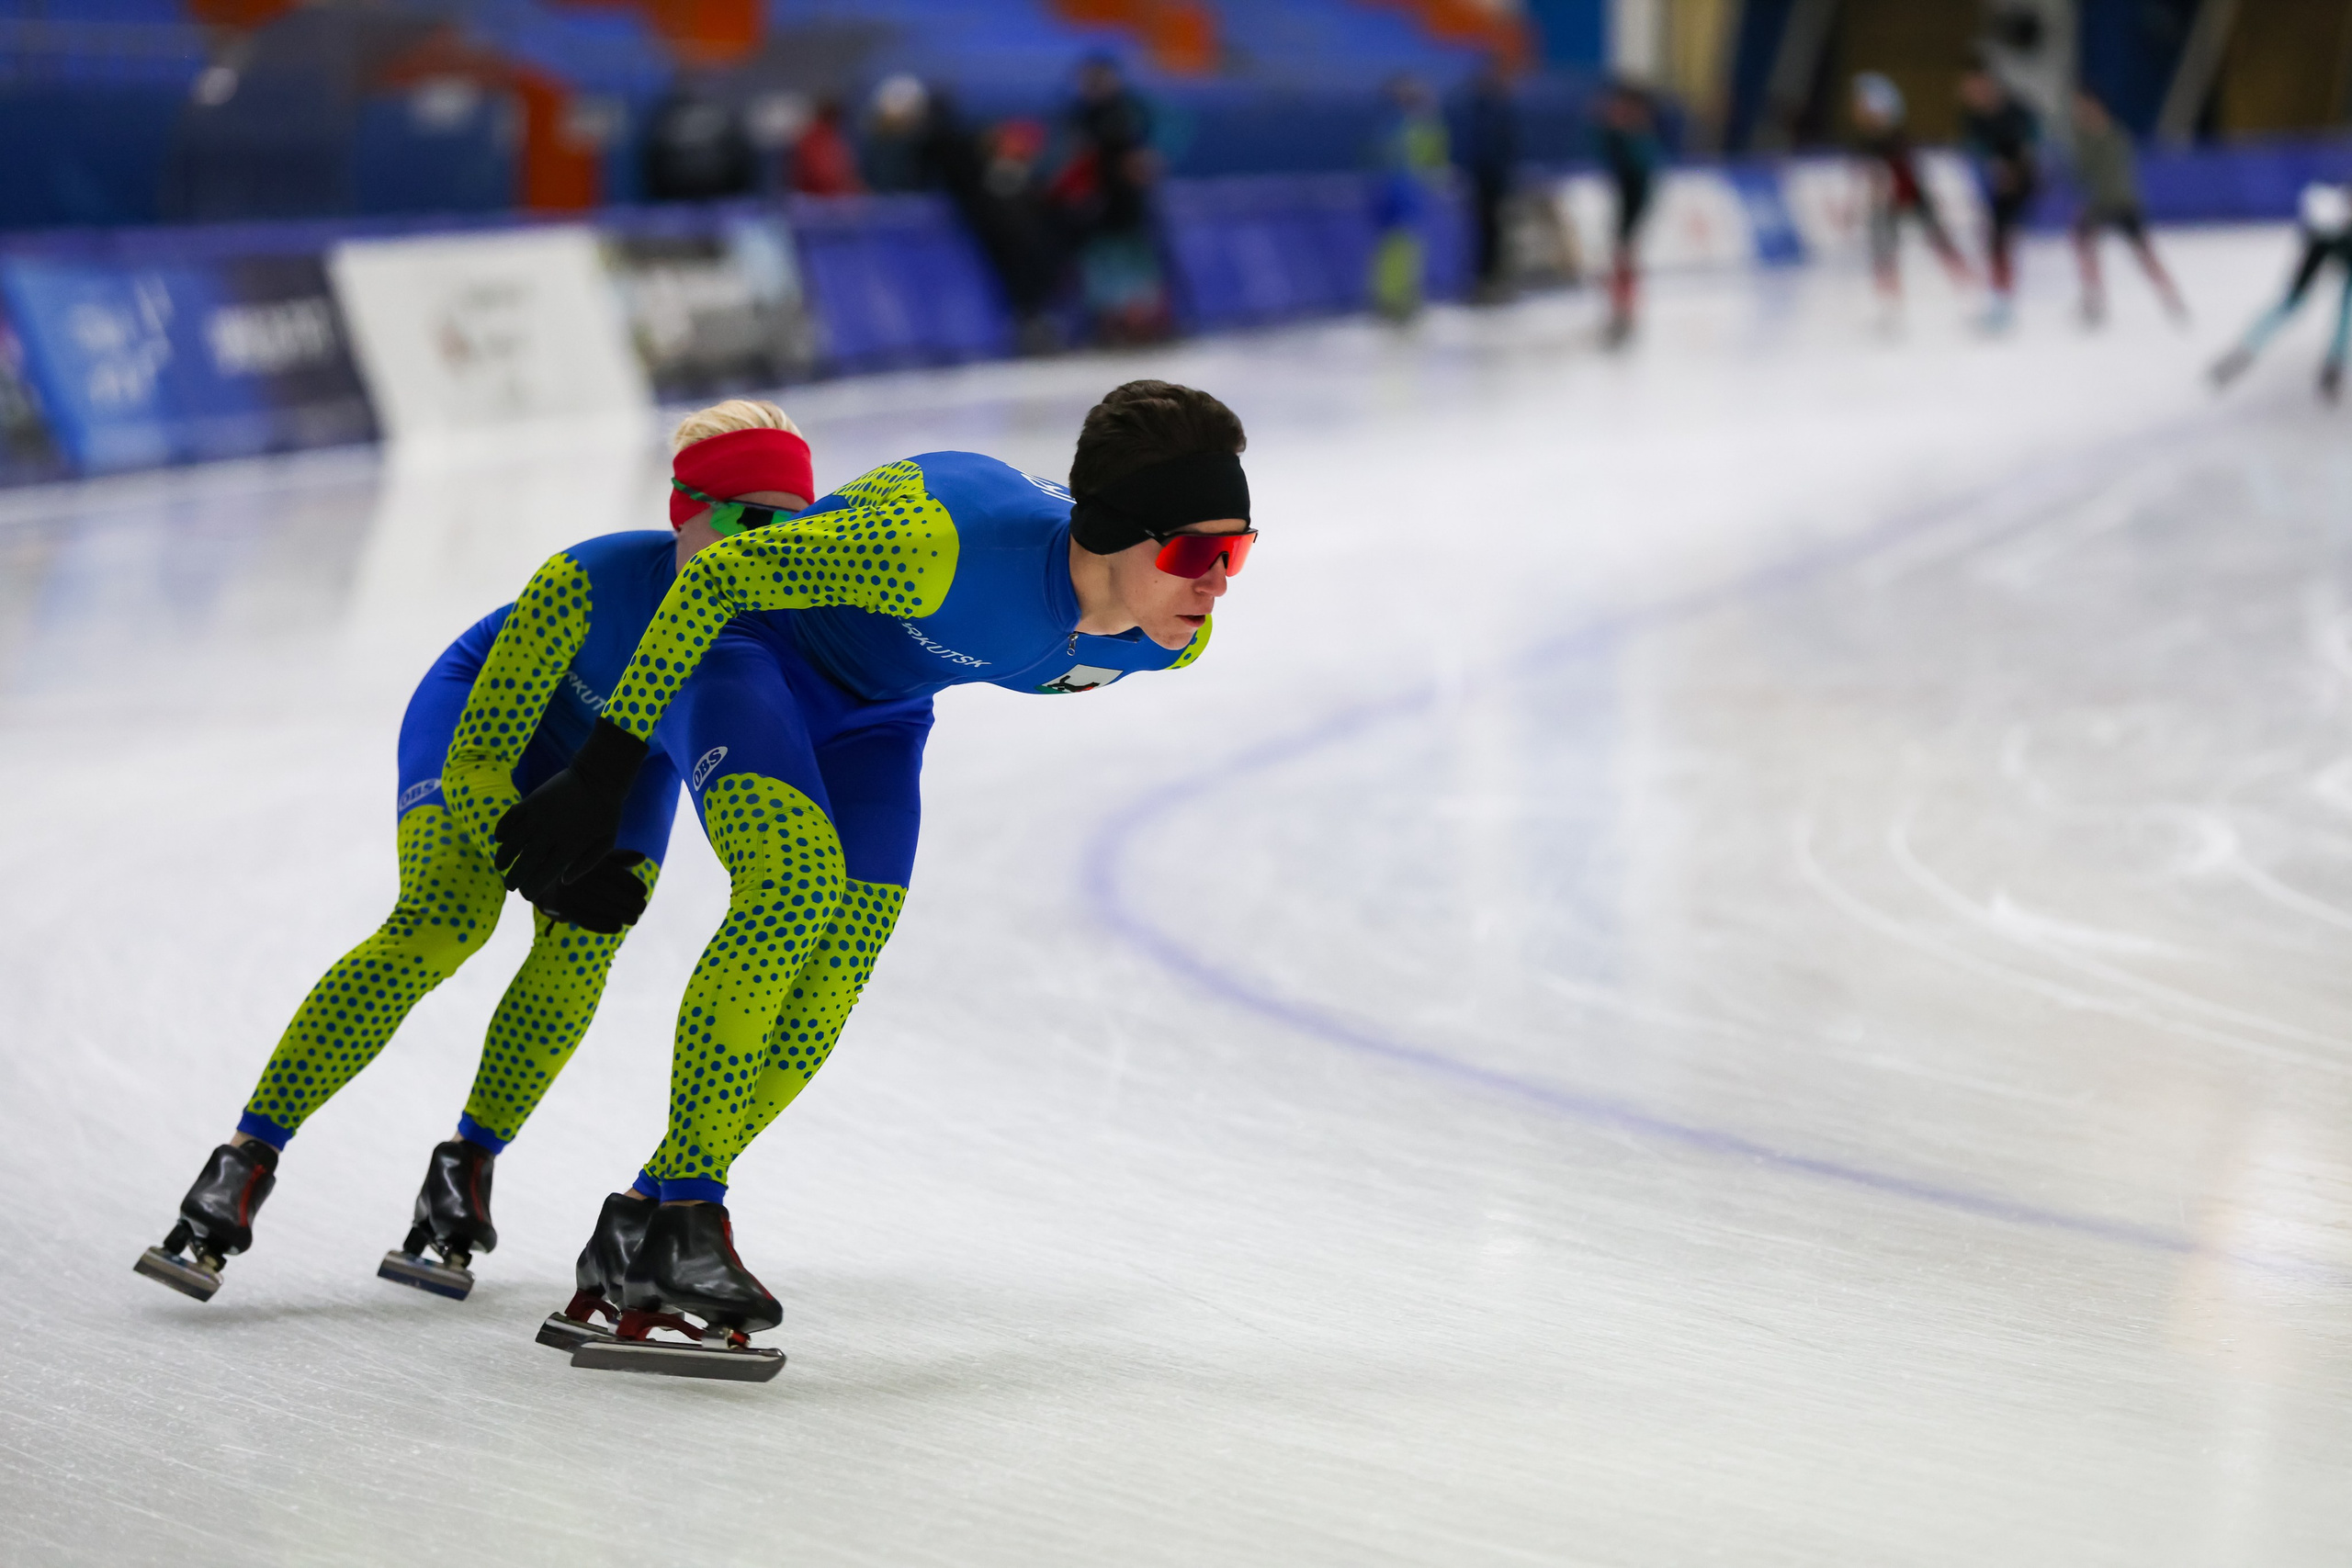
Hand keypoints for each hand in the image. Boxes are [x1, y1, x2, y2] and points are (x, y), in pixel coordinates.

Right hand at [492, 718, 648, 903]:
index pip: (542, 876)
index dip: (531, 888)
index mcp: (569, 847)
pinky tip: (501, 839)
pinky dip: (502, 830)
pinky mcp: (530, 801)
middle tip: (509, 886)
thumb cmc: (606, 813)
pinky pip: (509, 819)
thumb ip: (586, 864)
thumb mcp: (606, 842)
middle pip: (524, 863)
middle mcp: (550, 834)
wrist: (598, 776)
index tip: (527, 894)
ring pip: (511, 843)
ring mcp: (538, 816)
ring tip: (500, 866)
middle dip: (513, 879)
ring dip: (503, 857)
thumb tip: (564, 882)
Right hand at [531, 851, 648, 933]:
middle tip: (642, 907)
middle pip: (608, 891)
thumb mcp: (592, 855)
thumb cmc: (572, 863)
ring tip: (634, 919)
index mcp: (584, 858)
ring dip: (619, 914)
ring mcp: (565, 892)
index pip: (613, 873)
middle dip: (629, 901)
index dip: (631, 883)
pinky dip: (602, 925)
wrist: (533, 872)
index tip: (643, 891)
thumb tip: (642, 857)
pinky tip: (617, 927)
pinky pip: (583, 918)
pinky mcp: (557, 908)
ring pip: (597, 905)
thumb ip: (618, 857)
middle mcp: (574, 874)